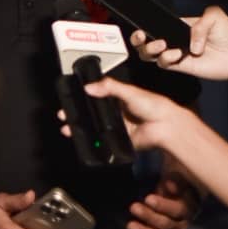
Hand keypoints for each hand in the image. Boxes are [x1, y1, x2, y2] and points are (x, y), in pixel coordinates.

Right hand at [63, 76, 182, 153]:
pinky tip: (82, 139)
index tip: (70, 98)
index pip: (96, 97)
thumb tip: (88, 87)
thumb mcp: (129, 91)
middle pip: (93, 114)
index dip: (83, 98)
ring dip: (82, 129)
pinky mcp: (119, 140)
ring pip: (95, 128)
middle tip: (63, 115)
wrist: (164, 125)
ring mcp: (116, 127)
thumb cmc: (152, 105)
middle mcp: (116, 113)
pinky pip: (104, 141)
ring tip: (68, 129)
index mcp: (118, 98)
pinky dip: (94, 141)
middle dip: (78, 115)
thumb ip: (109, 87)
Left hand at [127, 174, 197, 228]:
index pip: (177, 210)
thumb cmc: (172, 188)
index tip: (148, 198)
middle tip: (133, 207)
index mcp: (188, 208)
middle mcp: (182, 225)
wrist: (173, 200)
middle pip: (166, 225)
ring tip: (130, 226)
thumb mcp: (176, 180)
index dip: (162, 206)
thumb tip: (170, 184)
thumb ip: (174, 181)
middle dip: (148, 217)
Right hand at [131, 5, 227, 88]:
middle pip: (146, 40)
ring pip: (150, 54)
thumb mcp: (216, 16)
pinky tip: (177, 54)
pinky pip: (165, 64)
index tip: (141, 24)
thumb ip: (201, 23)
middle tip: (141, 36)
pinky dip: (166, 59)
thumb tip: (190, 44)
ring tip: (161, 45)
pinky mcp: (181, 67)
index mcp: (177, 25)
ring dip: (149, 49)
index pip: (156, 23)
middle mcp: (173, 39)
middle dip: (137, 39)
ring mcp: (176, 53)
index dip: (145, 24)